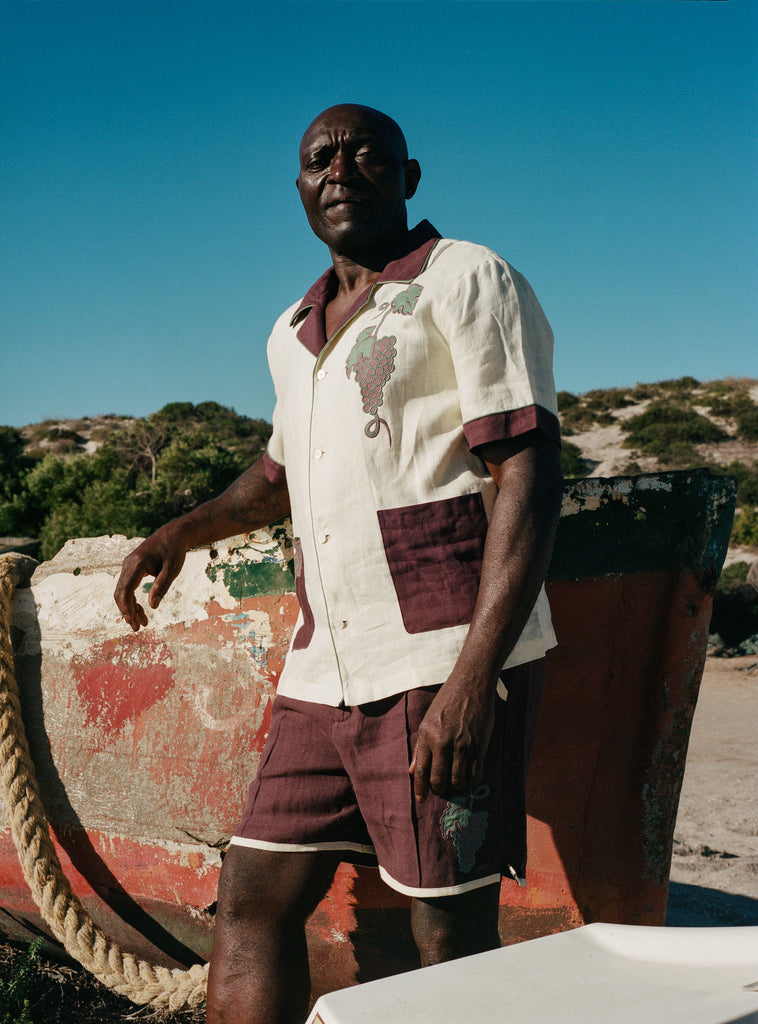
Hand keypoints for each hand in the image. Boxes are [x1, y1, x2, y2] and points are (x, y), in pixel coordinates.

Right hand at [114, 525, 186, 630]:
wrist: (173, 534)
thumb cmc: (174, 550)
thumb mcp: (172, 568)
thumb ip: (162, 586)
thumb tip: (153, 606)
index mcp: (136, 563)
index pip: (125, 588)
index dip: (126, 607)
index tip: (132, 621)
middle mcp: (128, 564)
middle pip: (121, 593)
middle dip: (127, 611)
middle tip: (137, 628)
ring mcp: (128, 567)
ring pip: (123, 592)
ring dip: (130, 608)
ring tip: (142, 623)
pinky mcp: (132, 570)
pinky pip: (128, 588)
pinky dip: (133, 601)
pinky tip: (142, 611)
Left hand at [409, 674, 495, 801]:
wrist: (471, 685)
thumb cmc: (447, 701)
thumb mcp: (427, 721)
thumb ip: (421, 747)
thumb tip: (413, 770)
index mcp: (427, 736)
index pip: (421, 771)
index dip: (420, 789)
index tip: (421, 799)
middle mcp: (443, 744)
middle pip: (439, 780)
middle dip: (439, 790)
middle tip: (441, 790)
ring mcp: (462, 746)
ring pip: (457, 780)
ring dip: (456, 786)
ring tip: (455, 783)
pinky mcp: (479, 746)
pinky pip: (475, 774)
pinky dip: (471, 780)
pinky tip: (469, 777)